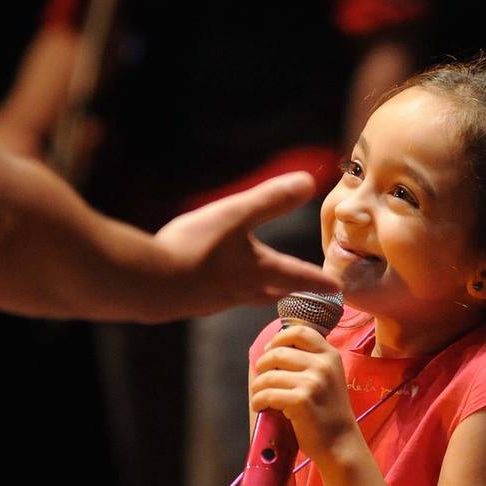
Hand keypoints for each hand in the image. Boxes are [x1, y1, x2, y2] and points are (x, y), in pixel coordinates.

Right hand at [155, 173, 340, 314]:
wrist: (147, 284)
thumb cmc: (195, 248)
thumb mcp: (236, 215)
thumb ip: (270, 200)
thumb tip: (309, 180)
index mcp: (258, 271)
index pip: (298, 276)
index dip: (319, 280)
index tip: (338, 289)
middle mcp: (240, 292)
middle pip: (272, 293)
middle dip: (289, 292)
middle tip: (303, 293)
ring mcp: (213, 302)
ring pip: (243, 298)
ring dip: (256, 292)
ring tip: (259, 287)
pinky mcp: (189, 304)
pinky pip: (213, 298)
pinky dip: (221, 292)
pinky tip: (209, 284)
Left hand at [251, 324, 356, 460]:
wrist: (341, 442)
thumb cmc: (329, 410)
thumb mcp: (328, 377)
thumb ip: (309, 360)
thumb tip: (273, 349)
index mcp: (330, 355)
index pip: (299, 331)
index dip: (279, 338)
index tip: (269, 351)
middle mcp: (323, 365)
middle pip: (278, 352)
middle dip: (262, 365)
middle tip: (262, 378)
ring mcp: (313, 382)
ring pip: (269, 376)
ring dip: (257, 386)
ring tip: (259, 395)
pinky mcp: (301, 400)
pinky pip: (267, 394)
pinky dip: (258, 401)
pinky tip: (261, 406)